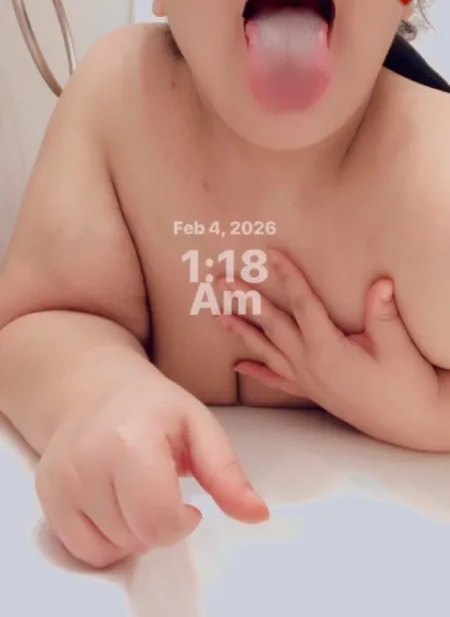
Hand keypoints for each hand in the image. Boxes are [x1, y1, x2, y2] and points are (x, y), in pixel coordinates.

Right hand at [35, 372, 267, 568]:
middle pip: (137, 537)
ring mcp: (62, 478)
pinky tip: (114, 504)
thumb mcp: (199, 425)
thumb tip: (258, 515)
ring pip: (111, 548)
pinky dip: (106, 540)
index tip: (188, 501)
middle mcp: (88, 459)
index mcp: (131, 438)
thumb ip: (227, 473)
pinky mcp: (47, 494)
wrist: (96, 388)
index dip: (182, 522)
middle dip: (159, 525)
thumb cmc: (154, 407)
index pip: (158, 519)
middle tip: (159, 489)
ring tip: (135, 491)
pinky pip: (83, 550)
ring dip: (133, 532)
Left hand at [216, 251, 441, 450]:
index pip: (303, 304)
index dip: (288, 276)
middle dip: (248, 301)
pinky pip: (276, 380)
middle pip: (273, 325)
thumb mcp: (397, 347)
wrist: (412, 423)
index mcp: (329, 349)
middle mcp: (310, 364)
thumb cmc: (406, 385)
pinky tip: (239, 366)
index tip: (272, 254)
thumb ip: (383, 314)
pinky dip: (256, 372)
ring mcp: (308, 380)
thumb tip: (381, 282)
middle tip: (224, 282)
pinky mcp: (312, 391)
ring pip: (267, 351)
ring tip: (220, 315)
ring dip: (243, 332)